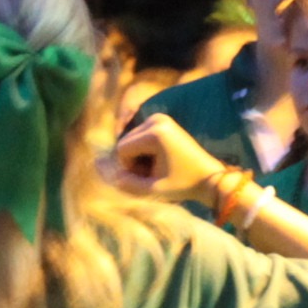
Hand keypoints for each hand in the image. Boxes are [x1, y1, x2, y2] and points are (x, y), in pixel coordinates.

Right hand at [105, 113, 227, 203]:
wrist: (210, 177)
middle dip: (133, 162)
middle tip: (154, 174)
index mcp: (154, 133)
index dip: (129, 168)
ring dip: (138, 158)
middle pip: (125, 143)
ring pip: (131, 141)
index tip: (148, 178)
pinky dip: (144, 151)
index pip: (122, 150)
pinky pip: (140, 137)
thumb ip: (124, 182)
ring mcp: (160, 118)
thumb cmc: (183, 185)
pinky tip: (160, 161)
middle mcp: (156, 120)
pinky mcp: (162, 121)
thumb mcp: (152, 189)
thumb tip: (97, 169)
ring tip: (158, 168)